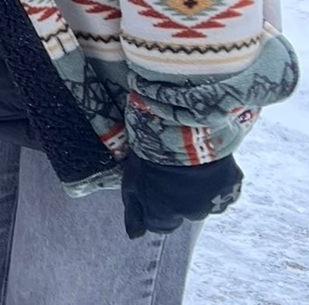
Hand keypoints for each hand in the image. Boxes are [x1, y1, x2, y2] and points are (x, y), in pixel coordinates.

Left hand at [121, 154, 242, 238]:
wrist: (181, 127)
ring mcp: (215, 200)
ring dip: (200, 190)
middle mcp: (192, 213)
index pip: (160, 224)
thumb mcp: (131, 179)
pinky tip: (208, 164)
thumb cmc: (149, 151)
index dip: (156, 206)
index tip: (154, 188)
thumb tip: (134, 236)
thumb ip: (133, 210)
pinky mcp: (232, 186)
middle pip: (184, 211)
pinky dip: (218, 181)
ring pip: (206, 201)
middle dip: (179, 196)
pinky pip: (225, 189)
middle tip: (172, 171)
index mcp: (165, 212)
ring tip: (190, 165)